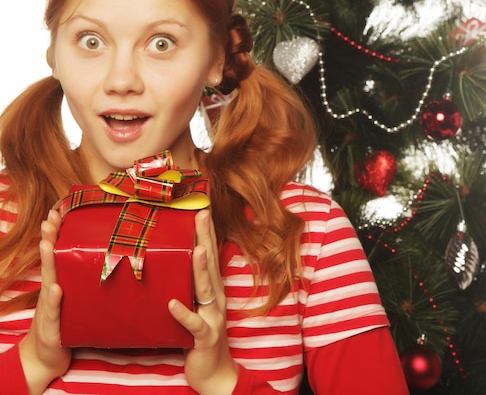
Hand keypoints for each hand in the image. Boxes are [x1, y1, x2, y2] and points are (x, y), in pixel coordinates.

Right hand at [19, 209, 70, 393]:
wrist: (45, 357)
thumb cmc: (65, 324)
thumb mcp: (77, 299)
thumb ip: (87, 281)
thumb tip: (110, 260)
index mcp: (59, 282)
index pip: (58, 253)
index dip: (57, 233)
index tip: (58, 211)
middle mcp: (52, 290)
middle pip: (50, 260)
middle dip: (49, 238)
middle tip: (51, 217)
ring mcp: (49, 307)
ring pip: (49, 280)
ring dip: (49, 261)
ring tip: (48, 243)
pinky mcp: (52, 326)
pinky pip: (54, 311)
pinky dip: (54, 299)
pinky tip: (56, 289)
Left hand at [168, 209, 237, 394]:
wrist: (215, 375)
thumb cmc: (202, 338)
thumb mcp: (197, 308)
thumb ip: (189, 288)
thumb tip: (174, 265)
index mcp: (212, 291)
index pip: (211, 255)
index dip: (207, 232)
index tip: (202, 208)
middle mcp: (216, 299)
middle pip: (211, 264)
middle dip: (206, 238)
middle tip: (202, 213)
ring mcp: (213, 317)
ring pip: (206, 290)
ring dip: (201, 269)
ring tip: (197, 249)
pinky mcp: (205, 337)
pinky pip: (194, 324)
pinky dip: (184, 314)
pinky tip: (172, 304)